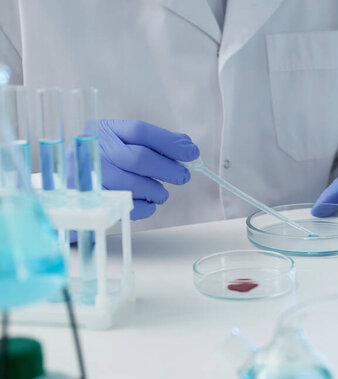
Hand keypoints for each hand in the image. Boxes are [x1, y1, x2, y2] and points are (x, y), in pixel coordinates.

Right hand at [67, 120, 198, 219]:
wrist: (64, 194)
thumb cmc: (102, 166)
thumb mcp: (120, 146)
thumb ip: (151, 144)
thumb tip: (186, 145)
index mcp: (102, 130)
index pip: (141, 131)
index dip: (170, 142)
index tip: (192, 152)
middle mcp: (93, 150)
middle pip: (140, 158)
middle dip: (168, 169)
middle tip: (183, 176)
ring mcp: (88, 177)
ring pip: (134, 184)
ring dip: (157, 190)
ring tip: (161, 193)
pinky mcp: (91, 202)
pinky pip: (127, 206)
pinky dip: (145, 206)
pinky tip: (148, 203)